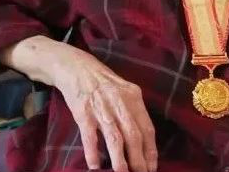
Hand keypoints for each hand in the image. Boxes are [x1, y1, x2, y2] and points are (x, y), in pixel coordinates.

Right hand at [6, 36, 157, 171]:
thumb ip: (133, 111)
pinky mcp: (83, 111)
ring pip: (115, 137)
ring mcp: (101, 107)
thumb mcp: (123, 91)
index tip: (152, 167)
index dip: (151, 150)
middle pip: (134, 135)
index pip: (147, 128)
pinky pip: (89, 135)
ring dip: (120, 159)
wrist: (75, 66)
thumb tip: (142, 139)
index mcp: (134, 97)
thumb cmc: (101, 81)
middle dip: (139, 159)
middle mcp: (120, 102)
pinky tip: (94, 165)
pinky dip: (93, 151)